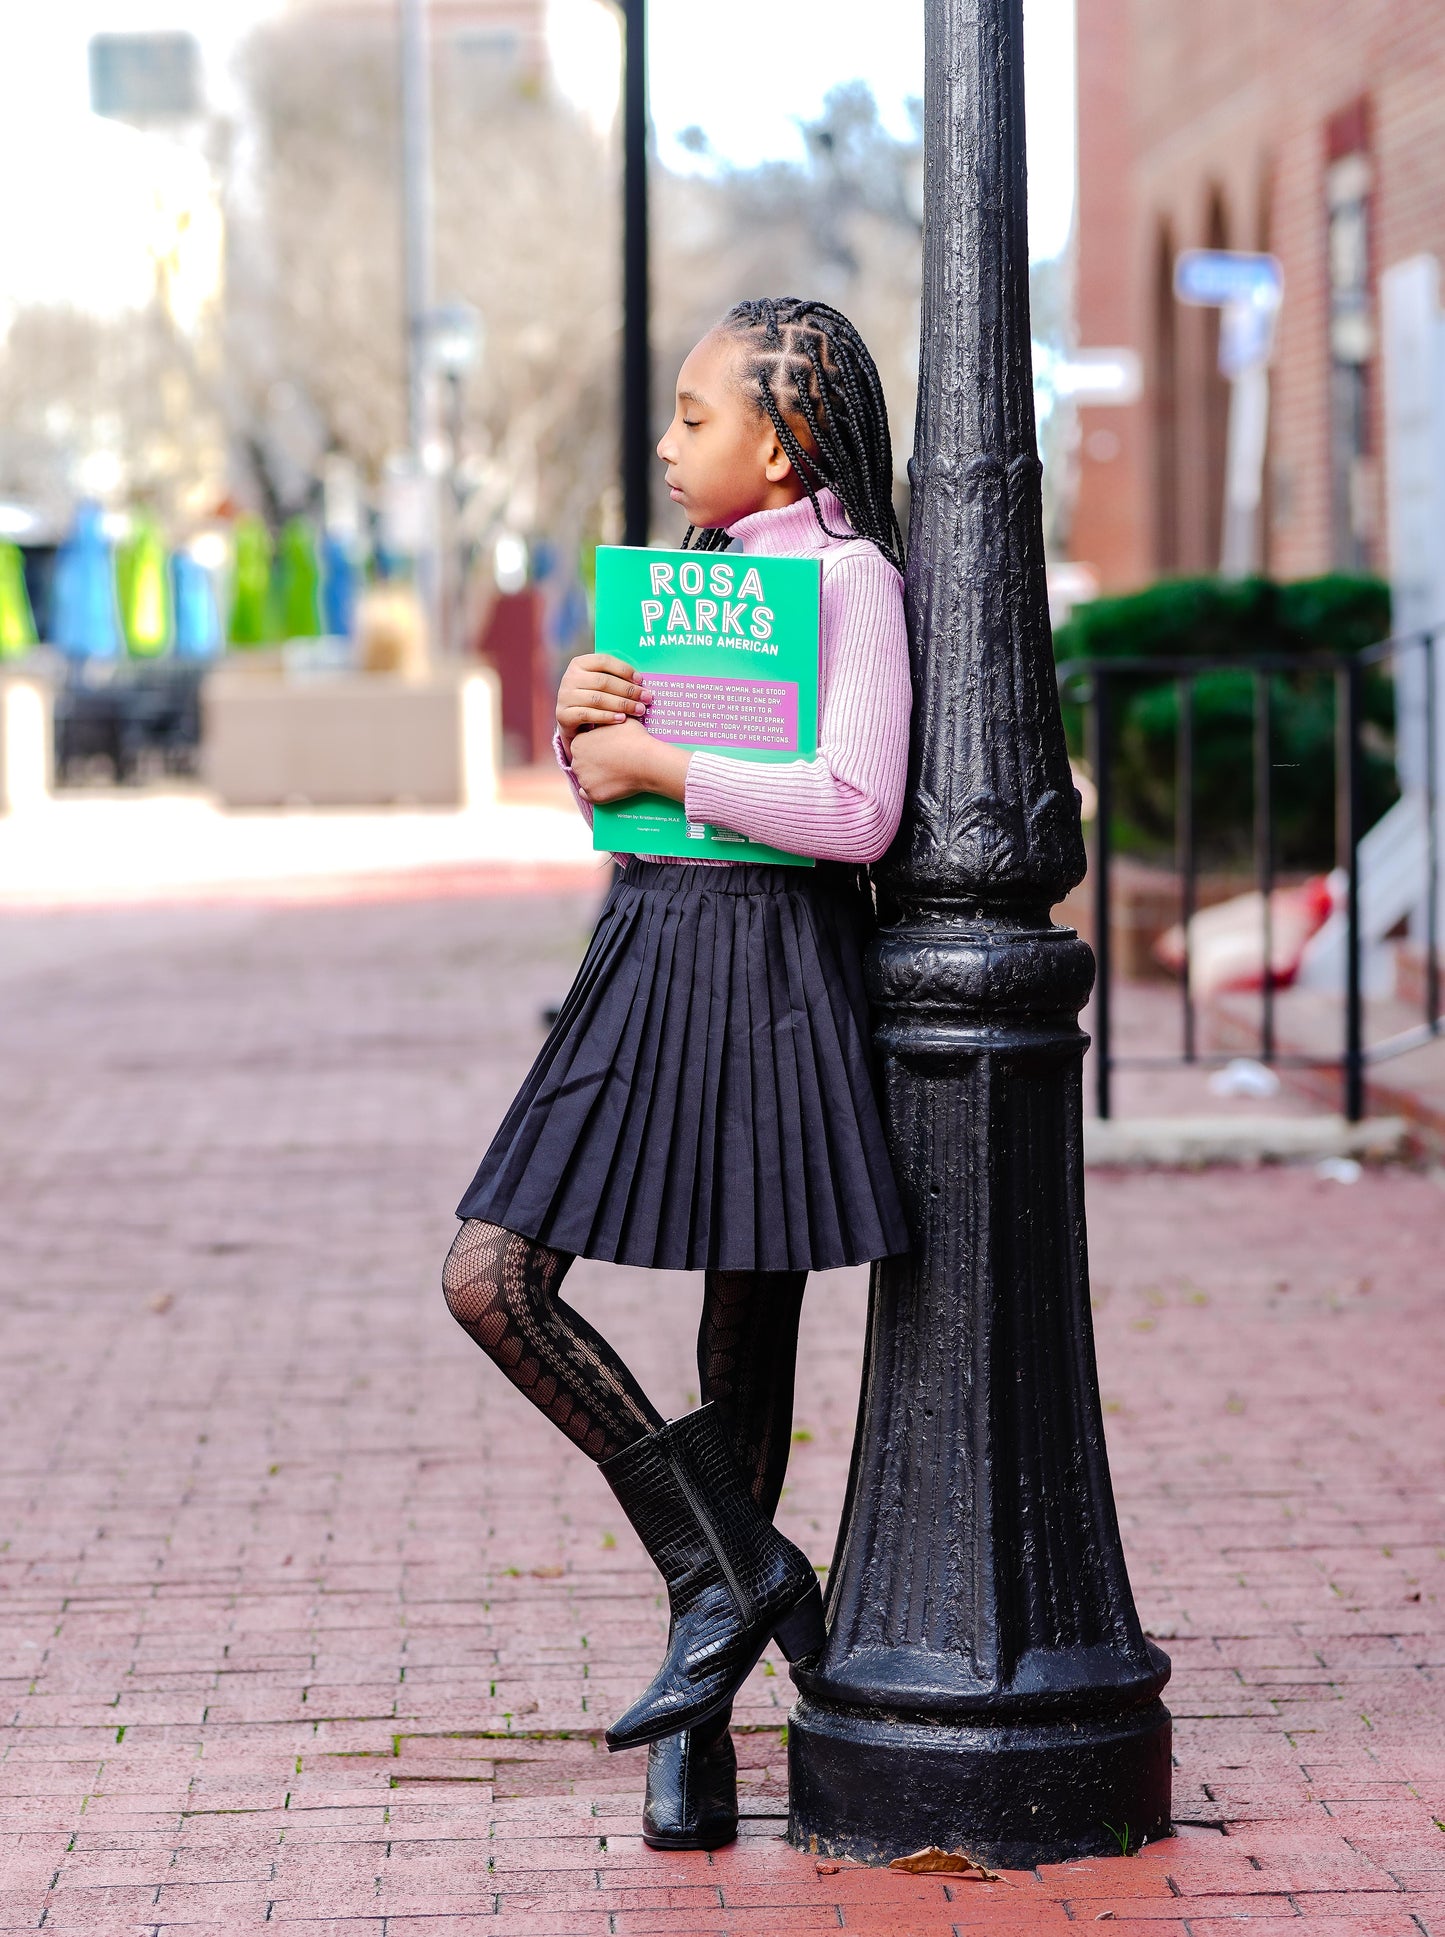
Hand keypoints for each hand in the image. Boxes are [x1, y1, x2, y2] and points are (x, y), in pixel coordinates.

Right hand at [556, 652, 651, 750]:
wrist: (572, 720)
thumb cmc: (594, 697)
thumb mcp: (600, 683)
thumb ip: (614, 677)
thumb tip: (642, 678)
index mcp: (579, 663)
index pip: (604, 661)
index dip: (624, 669)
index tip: (641, 680)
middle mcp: (569, 677)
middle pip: (603, 681)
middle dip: (628, 690)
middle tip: (646, 698)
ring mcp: (565, 696)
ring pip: (597, 699)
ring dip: (622, 705)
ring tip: (639, 710)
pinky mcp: (564, 715)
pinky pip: (588, 714)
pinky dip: (607, 717)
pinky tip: (623, 719)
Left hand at [569, 717, 691, 805]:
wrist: (648, 762)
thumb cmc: (635, 739)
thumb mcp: (619, 720)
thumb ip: (606, 718)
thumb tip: (607, 711)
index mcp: (579, 742)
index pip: (581, 746)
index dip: (594, 747)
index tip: (605, 749)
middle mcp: (576, 761)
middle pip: (581, 762)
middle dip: (592, 762)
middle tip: (609, 762)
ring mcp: (584, 779)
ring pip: (585, 779)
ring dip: (594, 778)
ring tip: (611, 774)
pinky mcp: (593, 795)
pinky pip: (588, 795)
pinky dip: (596, 792)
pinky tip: (606, 786)